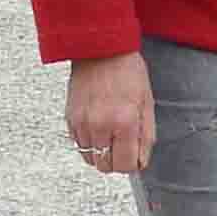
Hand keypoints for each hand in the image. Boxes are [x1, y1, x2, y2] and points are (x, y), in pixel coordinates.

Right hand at [67, 52, 154, 174]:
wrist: (100, 49)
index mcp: (124, 121)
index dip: (133, 164)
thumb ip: (146, 136)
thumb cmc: (127, 71)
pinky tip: (98, 126)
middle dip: (117, 161)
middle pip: (106, 166)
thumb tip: (141, 162)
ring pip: (90, 158)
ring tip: (110, 134)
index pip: (126, 165)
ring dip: (102, 152)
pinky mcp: (69, 118)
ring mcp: (82, 123)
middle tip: (123, 146)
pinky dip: (89, 142)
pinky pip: (78, 145)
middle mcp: (100, 125)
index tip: (135, 156)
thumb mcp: (147, 103)